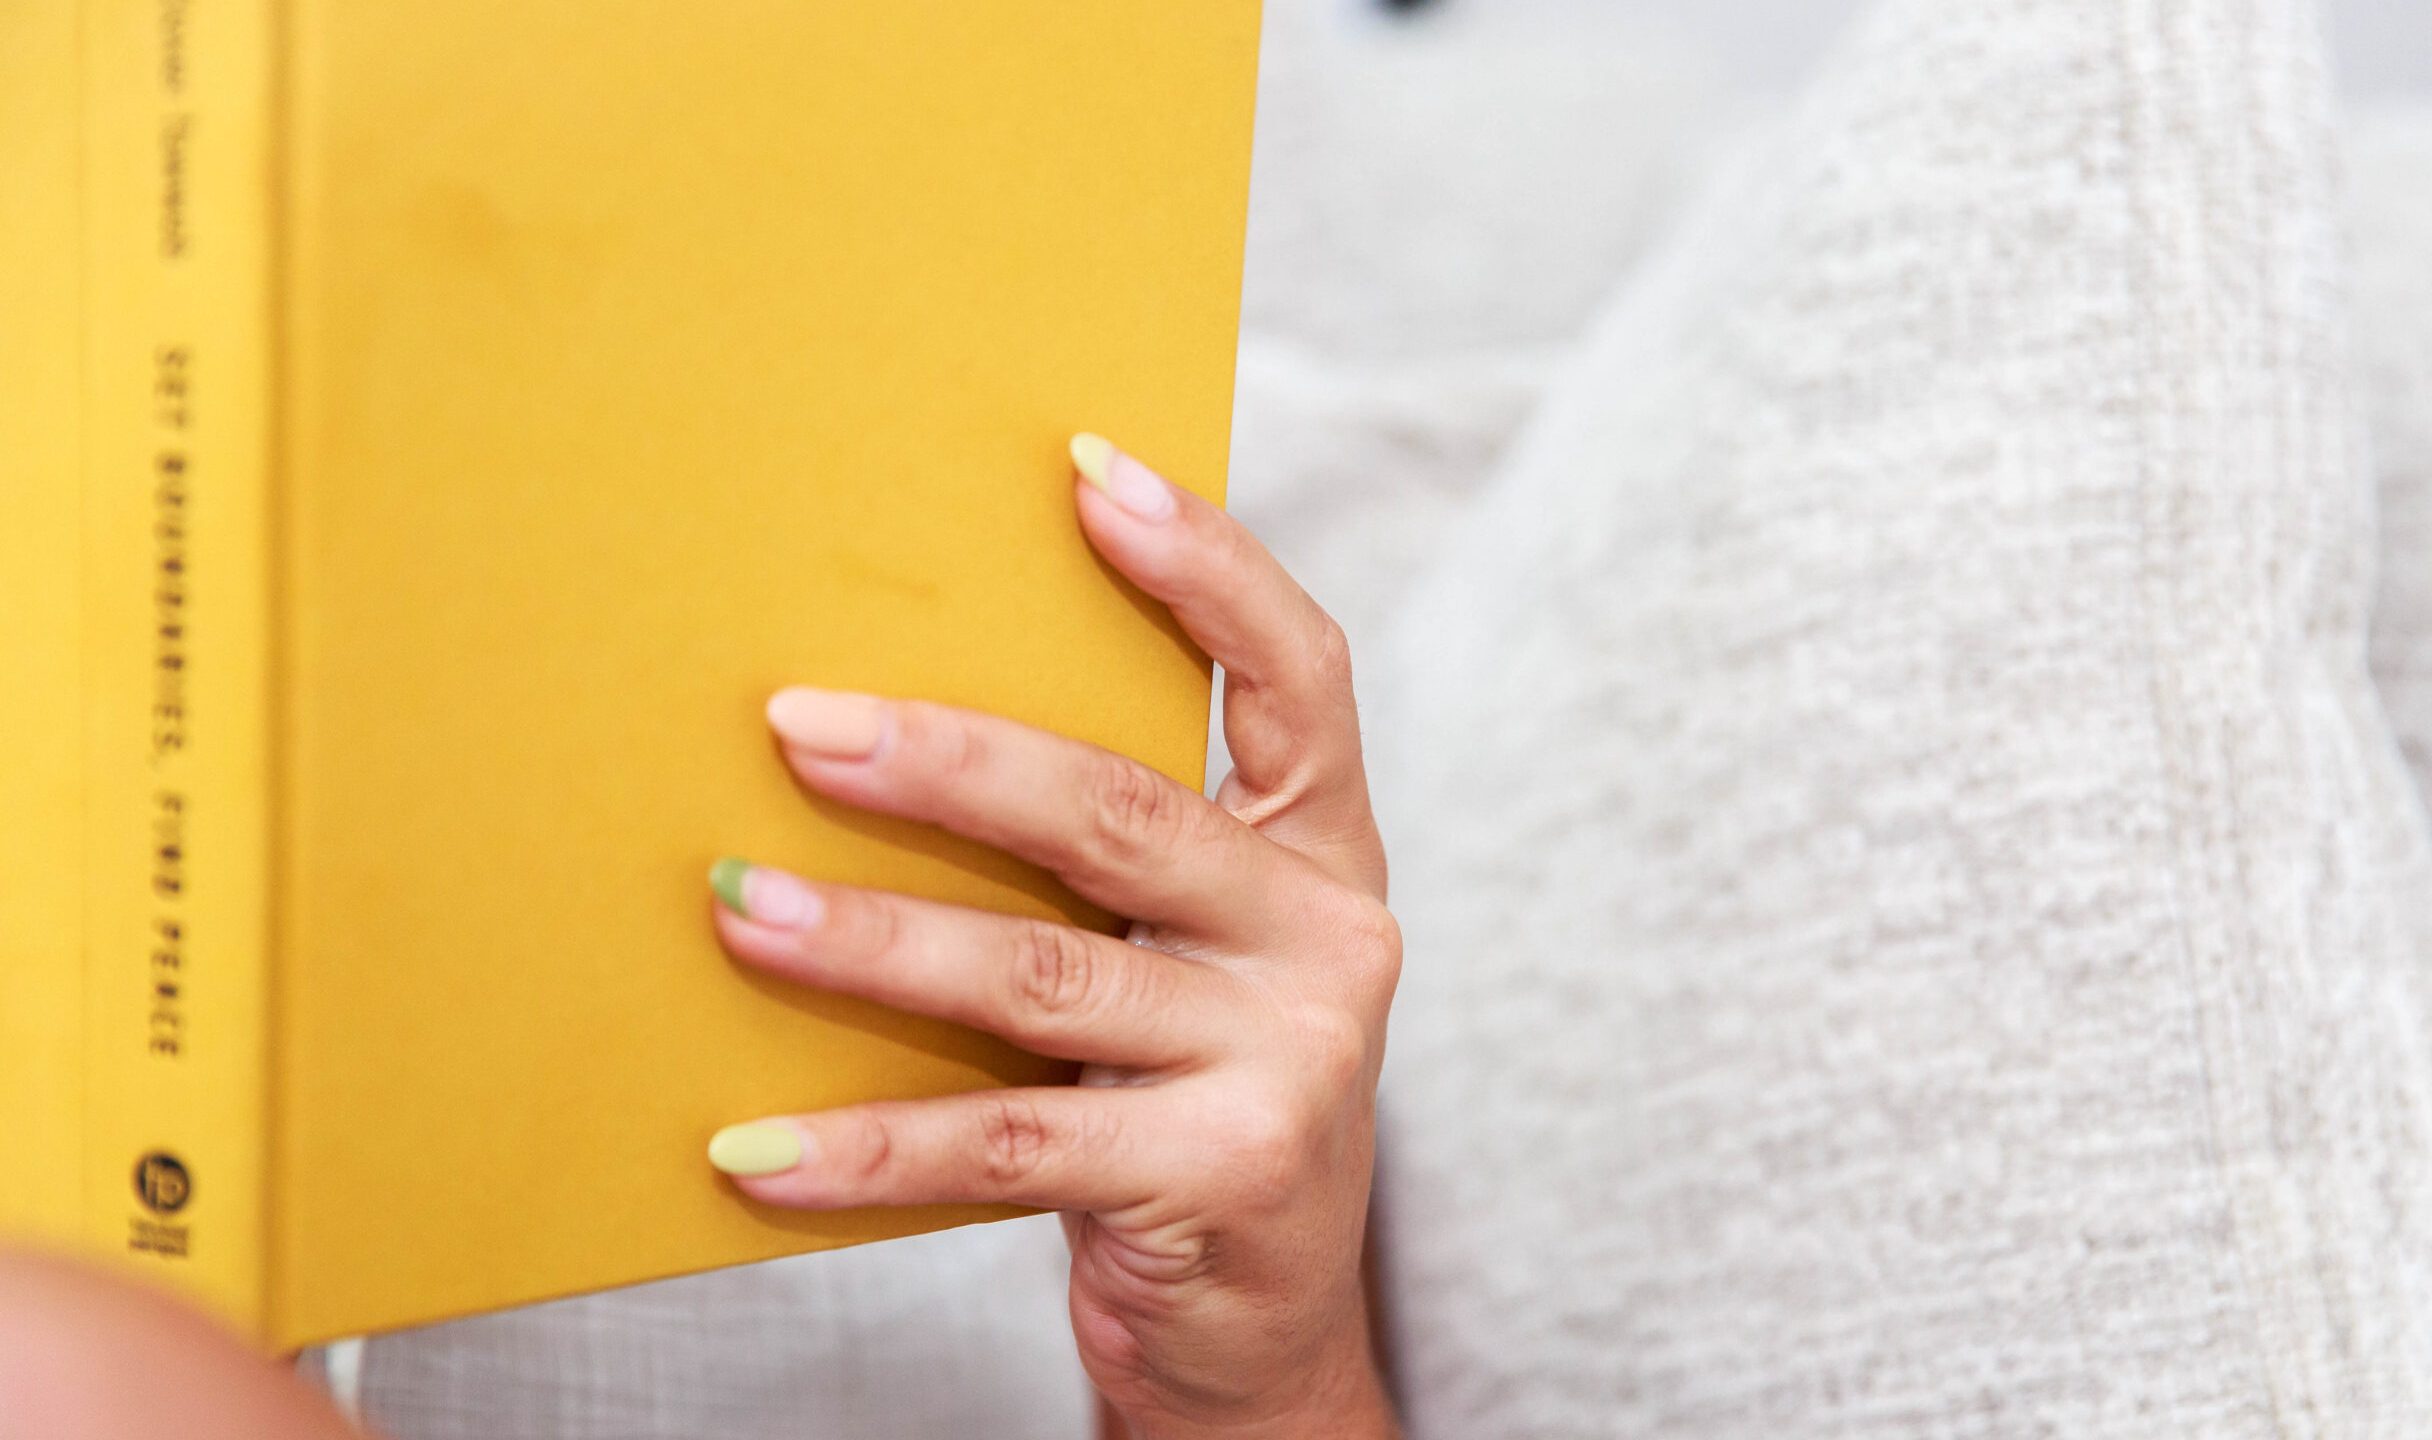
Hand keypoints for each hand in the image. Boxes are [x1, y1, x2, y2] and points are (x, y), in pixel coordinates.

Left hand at [704, 434, 1400, 1438]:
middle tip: (798, 724)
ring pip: (1046, 975)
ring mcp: (1285, 1060)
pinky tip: (757, 1149)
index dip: (1205, 569)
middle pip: (1126, 812)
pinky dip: (869, 1145)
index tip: (1087, 473)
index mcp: (1320, 857)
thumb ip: (1102, 862)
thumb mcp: (1178, 960)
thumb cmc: (1181, 1102)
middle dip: (952, 762)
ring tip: (739, 911)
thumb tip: (872, 731)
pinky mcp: (1219, 1175)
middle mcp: (1327, 939)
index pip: (1301, 677)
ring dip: (873, 943)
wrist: (1258, 1333)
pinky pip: (1006, 1143)